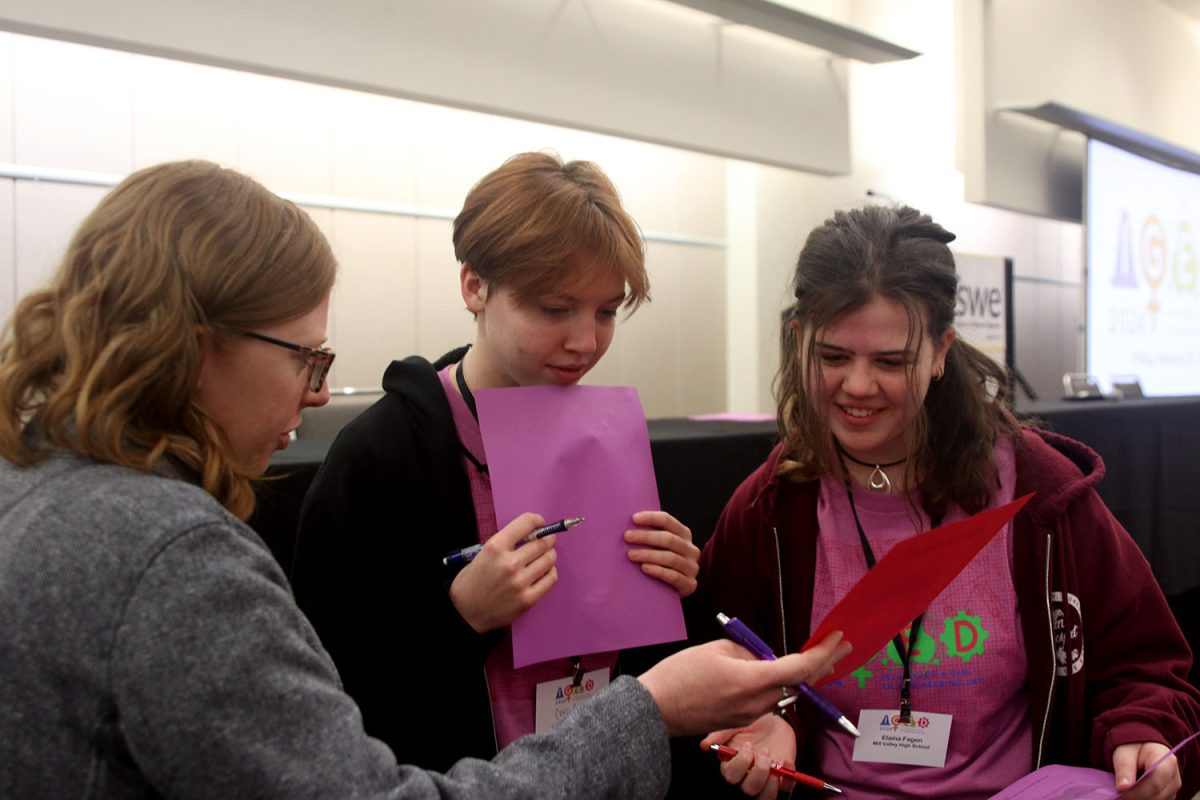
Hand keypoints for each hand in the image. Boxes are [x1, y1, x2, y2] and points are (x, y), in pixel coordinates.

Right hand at [449, 513, 557, 632]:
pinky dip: (550, 572)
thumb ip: (507, 544)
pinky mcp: (528, 599)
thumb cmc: (473, 580)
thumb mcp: (483, 553)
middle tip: (547, 540)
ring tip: (543, 558)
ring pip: (549, 559)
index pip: (526, 522)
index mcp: (495, 547)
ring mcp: (520, 582)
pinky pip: (551, 579)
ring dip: (549, 555)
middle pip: (542, 542)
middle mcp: (509, 563)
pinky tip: (543, 572)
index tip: (540, 523)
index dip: (537, 520)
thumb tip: (533, 536)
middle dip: (547, 538)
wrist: (466, 612)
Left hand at [624, 510, 700, 597]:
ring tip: (631, 554)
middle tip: (627, 537)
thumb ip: (649, 534)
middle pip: (669, 539)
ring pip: (671, 558)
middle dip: (646, 536)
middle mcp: (691, 549)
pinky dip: (659, 571)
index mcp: (684, 534)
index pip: (668, 521)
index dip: (651, 518)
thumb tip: (627, 523)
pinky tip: (644, 568)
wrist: (671, 589)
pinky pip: (674, 576)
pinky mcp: (690, 584)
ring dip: (649, 554)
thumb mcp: (659, 546)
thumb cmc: (659, 562)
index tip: (633, 518)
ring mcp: (692, 567)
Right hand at [637, 631, 849, 736]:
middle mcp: (757, 703)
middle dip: (824, 663)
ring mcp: (750, 715)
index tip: (837, 638)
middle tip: (841, 646)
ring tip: (809, 655)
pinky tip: (773, 670)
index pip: (800, 668)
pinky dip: (776, 683)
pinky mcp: (742, 720)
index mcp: (752, 681)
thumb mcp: (718, 649)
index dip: (822, 652)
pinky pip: (767, 698)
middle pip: (800, 683)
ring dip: (797, 673)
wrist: (657, 709)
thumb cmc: (680, 675)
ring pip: (784, 691)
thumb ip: (749, 653)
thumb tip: (764, 658)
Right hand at [701, 713, 797, 798]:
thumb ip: (720, 734)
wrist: (773, 720)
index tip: (748, 745)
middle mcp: (748, 776)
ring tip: (774, 761)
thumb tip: (704, 745)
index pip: (732, 776)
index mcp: (733, 765)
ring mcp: (766, 779)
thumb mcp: (735, 724)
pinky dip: (789, 778)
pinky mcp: (782, 778)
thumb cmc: (751, 723)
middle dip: (759, 772)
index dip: (741, 764)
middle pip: (750, 789)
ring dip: (771, 782)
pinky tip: (787, 761)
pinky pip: (786, 788)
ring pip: (766, 796)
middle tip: (764, 752)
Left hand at [1113, 742, 1179, 799]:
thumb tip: (1122, 788)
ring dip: (1140, 799)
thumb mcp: (1124, 753)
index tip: (1120, 796)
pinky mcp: (1169, 795)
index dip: (1137, 793)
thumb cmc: (1133, 748)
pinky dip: (1143, 799)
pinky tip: (1131, 795)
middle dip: (1136, 798)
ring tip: (1122, 796)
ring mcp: (1173, 788)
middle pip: (1157, 795)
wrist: (1142, 747)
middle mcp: (1175, 777)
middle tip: (1118, 798)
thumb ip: (1124, 769)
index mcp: (1167, 762)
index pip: (1154, 783)